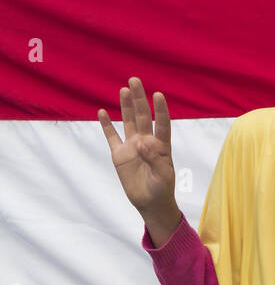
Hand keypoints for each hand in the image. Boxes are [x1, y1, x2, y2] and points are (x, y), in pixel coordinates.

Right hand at [97, 78, 179, 240]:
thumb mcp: (162, 177)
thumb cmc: (161, 190)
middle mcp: (146, 141)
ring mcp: (132, 146)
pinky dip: (106, 125)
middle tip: (135, 80)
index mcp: (161, 146)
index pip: (161, 124)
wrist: (150, 203)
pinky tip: (102, 112)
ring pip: (128, 121)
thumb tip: (141, 143)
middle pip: (142, 116)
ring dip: (126, 106)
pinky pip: (111, 136)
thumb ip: (154, 159)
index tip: (158, 95)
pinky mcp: (119, 154)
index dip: (160, 110)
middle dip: (139, 99)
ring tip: (124, 89)